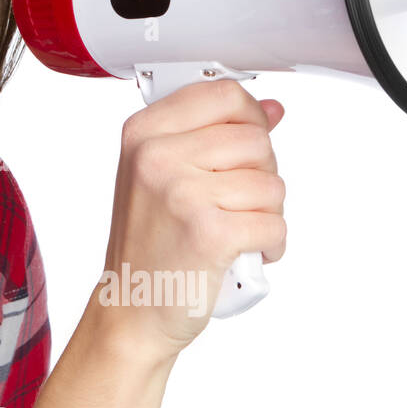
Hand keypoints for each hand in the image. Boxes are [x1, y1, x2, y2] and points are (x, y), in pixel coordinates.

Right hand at [98, 79, 285, 358]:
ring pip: (271, 185)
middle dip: (261, 176)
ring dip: (267, 215)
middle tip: (236, 205)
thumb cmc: (148, 247)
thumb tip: (271, 110)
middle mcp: (158, 158)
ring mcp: (183, 194)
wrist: (131, 312)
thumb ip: (213, 136)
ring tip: (236, 232)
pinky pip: (275, 225)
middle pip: (256, 140)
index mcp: (143, 134)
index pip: (224, 95)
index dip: (250, 120)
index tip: (245, 149)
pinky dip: (270, 245)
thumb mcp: (164, 178)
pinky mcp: (210, 234)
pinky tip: (244, 254)